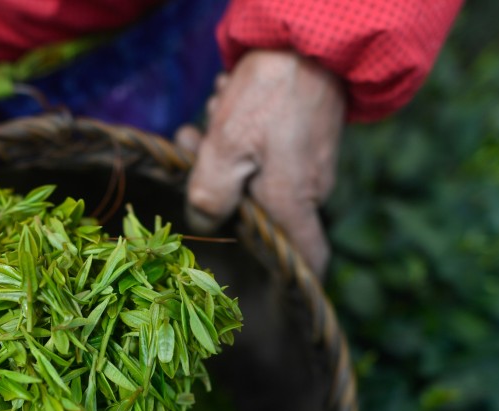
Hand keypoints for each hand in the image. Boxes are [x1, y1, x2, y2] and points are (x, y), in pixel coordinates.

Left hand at [177, 50, 345, 275]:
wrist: (309, 36)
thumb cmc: (270, 95)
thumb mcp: (226, 147)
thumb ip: (210, 195)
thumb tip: (203, 224)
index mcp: (292, 203)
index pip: (307, 261)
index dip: (291, 279)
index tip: (263, 286)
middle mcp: (308, 190)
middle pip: (259, 212)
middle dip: (219, 188)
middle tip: (189, 147)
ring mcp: (307, 164)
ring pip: (256, 175)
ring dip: (222, 151)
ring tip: (204, 117)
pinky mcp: (302, 139)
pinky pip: (266, 151)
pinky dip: (240, 133)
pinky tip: (225, 102)